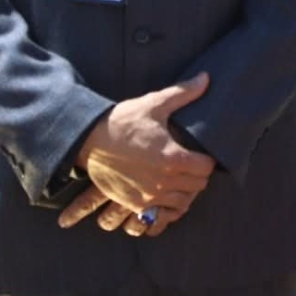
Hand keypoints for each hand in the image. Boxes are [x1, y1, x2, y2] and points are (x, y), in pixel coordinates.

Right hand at [59, 74, 217, 228]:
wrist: (88, 141)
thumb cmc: (123, 122)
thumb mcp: (154, 104)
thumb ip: (183, 93)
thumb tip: (206, 78)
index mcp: (173, 157)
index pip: (206, 168)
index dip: (208, 160)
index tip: (201, 153)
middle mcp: (164, 181)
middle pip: (198, 187)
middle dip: (198, 175)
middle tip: (192, 164)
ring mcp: (149, 196)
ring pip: (182, 204)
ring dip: (185, 192)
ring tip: (180, 179)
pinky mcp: (134, 205)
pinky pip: (161, 217)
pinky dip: (167, 209)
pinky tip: (165, 195)